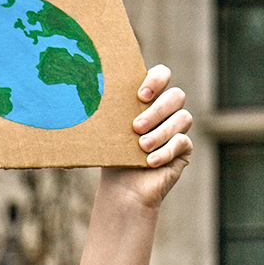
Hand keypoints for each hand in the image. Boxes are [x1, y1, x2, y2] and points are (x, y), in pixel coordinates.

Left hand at [95, 65, 192, 213]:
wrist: (121, 189)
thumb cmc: (112, 155)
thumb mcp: (108, 130)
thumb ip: (104, 110)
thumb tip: (80, 94)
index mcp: (148, 98)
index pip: (162, 75)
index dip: (157, 79)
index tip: (140, 95)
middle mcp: (166, 110)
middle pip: (176, 95)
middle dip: (157, 110)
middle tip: (136, 127)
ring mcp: (177, 129)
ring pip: (183, 118)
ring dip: (161, 132)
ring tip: (141, 146)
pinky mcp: (183, 149)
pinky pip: (183, 142)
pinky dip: (166, 151)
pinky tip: (150, 161)